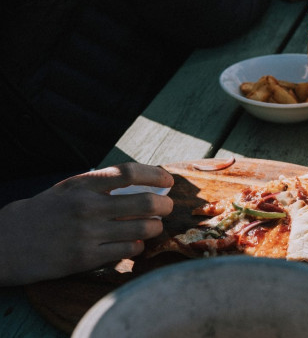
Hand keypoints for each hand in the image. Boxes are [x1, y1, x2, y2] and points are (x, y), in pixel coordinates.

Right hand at [0, 162, 173, 285]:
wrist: (5, 243)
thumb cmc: (42, 212)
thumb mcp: (68, 189)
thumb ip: (101, 185)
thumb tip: (141, 184)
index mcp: (84, 184)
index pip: (130, 172)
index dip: (156, 175)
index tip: (168, 181)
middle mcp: (88, 206)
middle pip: (145, 202)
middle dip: (165, 206)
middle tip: (167, 208)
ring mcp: (87, 233)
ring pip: (142, 229)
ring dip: (155, 228)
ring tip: (153, 227)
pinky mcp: (85, 258)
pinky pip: (127, 251)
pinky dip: (138, 247)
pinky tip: (135, 244)